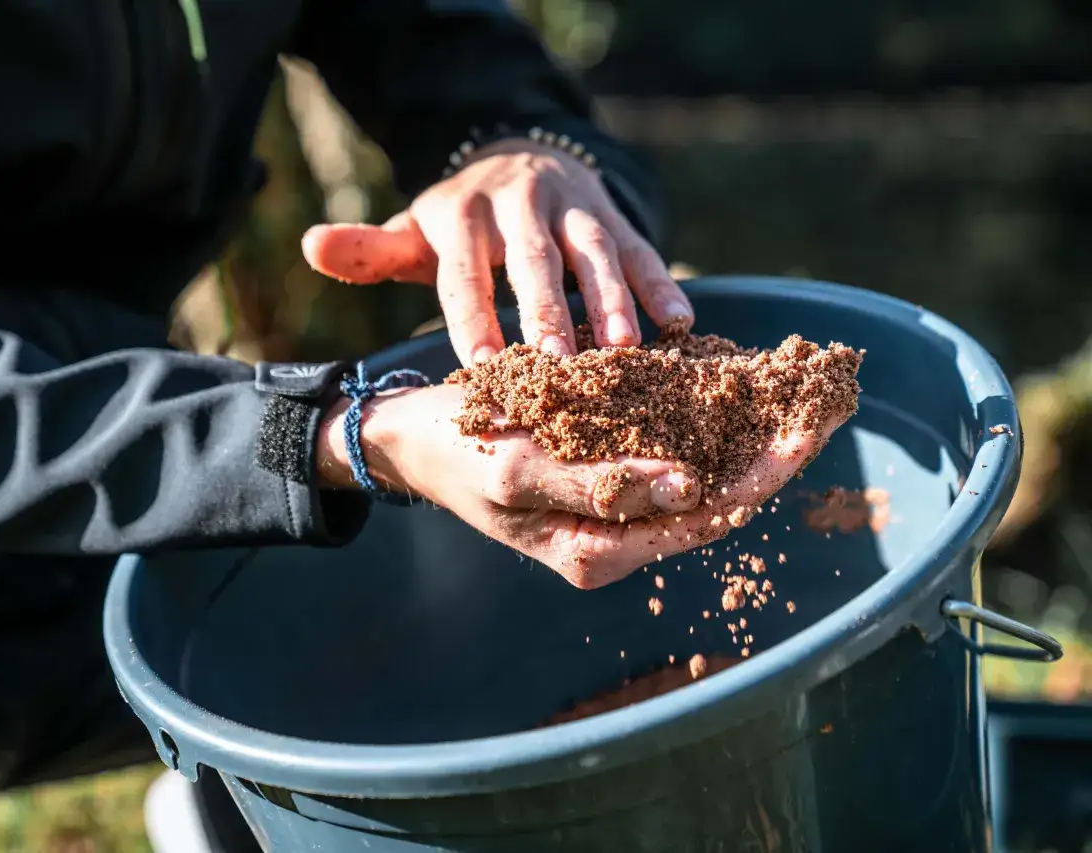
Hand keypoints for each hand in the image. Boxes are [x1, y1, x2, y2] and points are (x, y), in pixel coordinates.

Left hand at [302, 139, 692, 366]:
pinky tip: (679, 325)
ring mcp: (573, 208)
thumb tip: (310, 245)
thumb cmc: (461, 222)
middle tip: (558, 364)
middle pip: (534, 261)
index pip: (463, 273)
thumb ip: (369, 250)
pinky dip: (660, 285)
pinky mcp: (615, 217)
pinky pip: (642, 250)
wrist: (520, 158)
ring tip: (623, 351)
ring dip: (612, 301)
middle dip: (547, 312)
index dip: (472, 318)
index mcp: (462, 216)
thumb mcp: (414, 232)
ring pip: (595, 253)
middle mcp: (520, 206)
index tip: (480, 368)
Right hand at [317, 384, 837, 588]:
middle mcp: (616, 540)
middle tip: (830, 403)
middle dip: (775, 454)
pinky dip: (712, 430)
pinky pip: (674, 463)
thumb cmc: (459, 452)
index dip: (764, 471)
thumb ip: (602, 486)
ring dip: (753, 442)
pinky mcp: (607, 486)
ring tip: (804, 399)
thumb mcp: (519, 470)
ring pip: (704, 484)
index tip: (812, 426)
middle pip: (718, 502)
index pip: (704, 515)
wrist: (414, 444)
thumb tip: (691, 489)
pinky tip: (745, 400)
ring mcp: (614, 515)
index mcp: (598, 550)